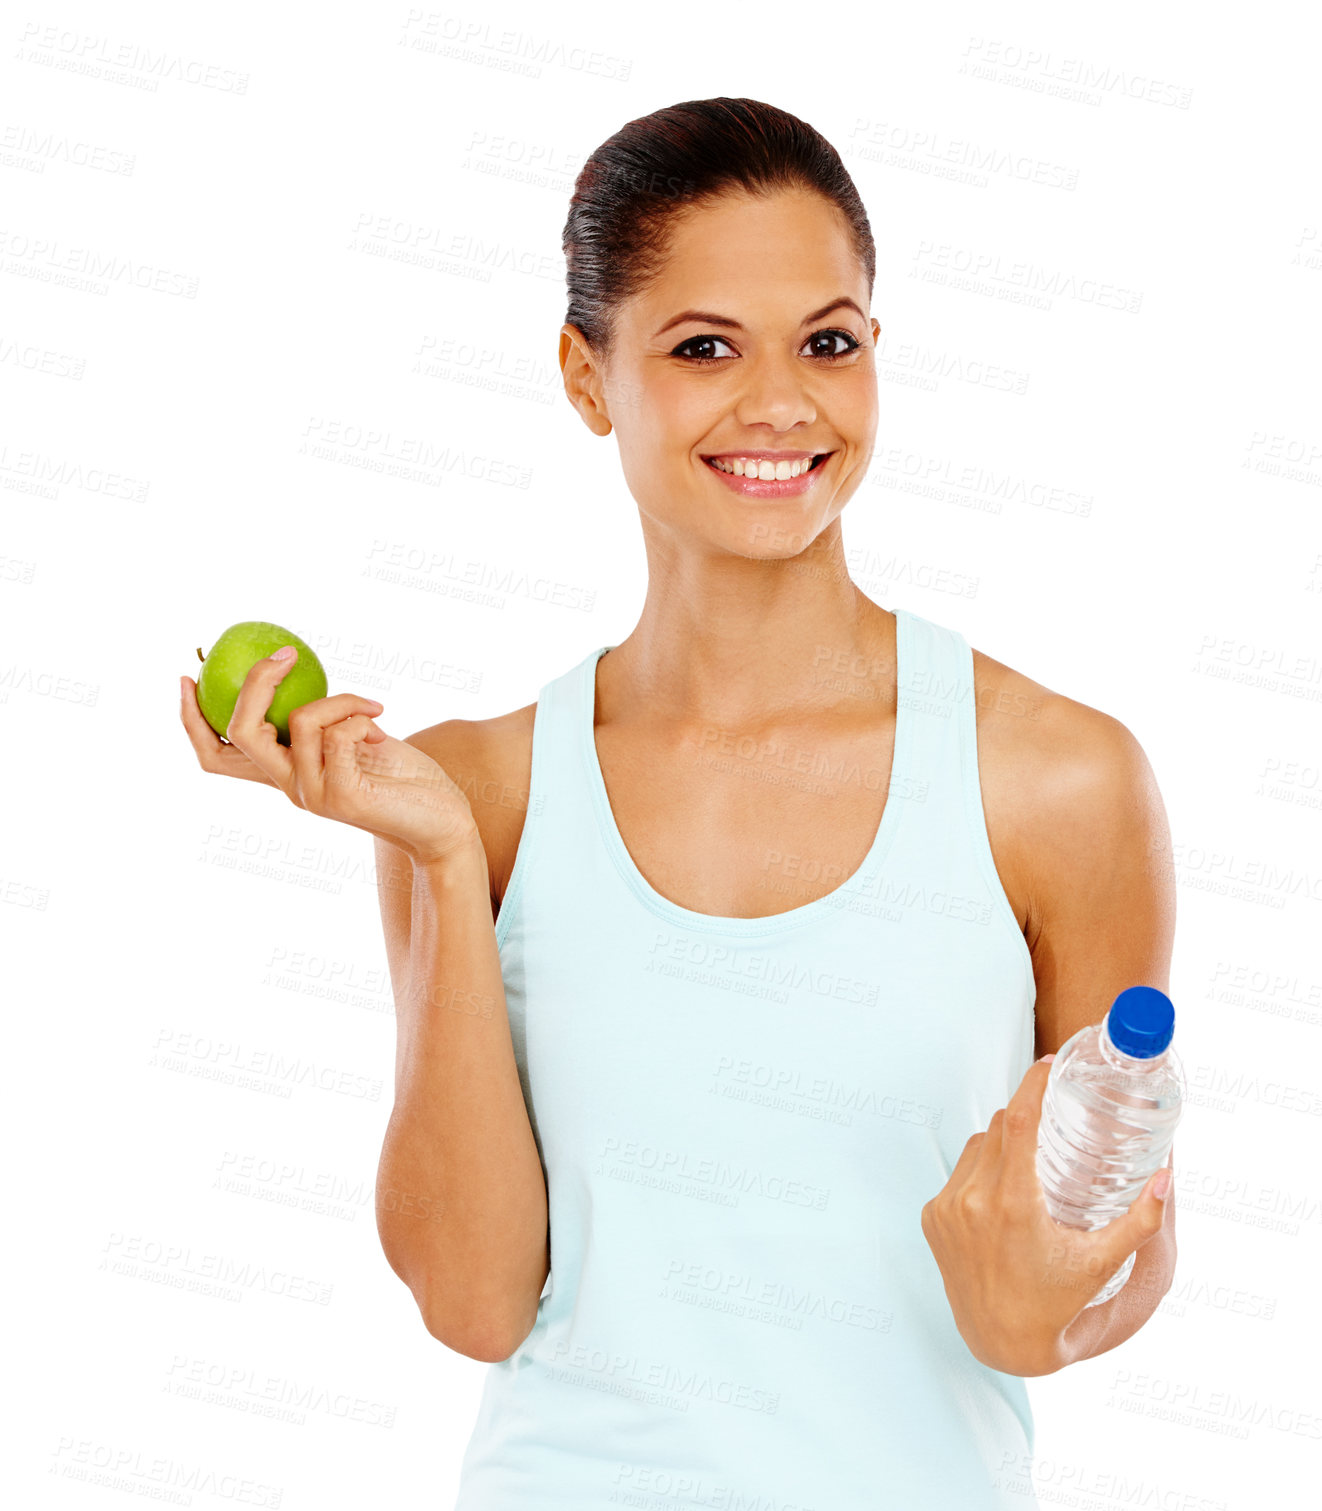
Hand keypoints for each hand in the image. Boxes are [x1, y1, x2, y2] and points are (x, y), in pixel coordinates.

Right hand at [180, 648, 479, 865]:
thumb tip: (298, 674)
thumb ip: (325, 722)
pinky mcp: (344, 798)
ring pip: (300, 722)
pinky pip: (338, 735)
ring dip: (340, 699)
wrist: (443, 822)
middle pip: (242, 733)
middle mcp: (290, 788)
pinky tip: (381, 725)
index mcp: (285, 773)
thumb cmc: (403, 779)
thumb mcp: (355, 739)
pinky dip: (358, 716)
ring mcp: (314, 795)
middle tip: (286, 655)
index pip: (217, 756)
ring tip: (371, 708)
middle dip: (257, 683)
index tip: (188, 677)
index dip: (191, 720)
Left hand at [919, 1055, 1171, 1376]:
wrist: (1002, 1342)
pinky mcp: (931, 1218)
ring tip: (1031, 1162)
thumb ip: (1139, 1221)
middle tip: (1054, 1115)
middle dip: (1026, 1116)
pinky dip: (980, 1172)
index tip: (1049, 1064)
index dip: (1032, 1085)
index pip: (1017, 1122)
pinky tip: (1002, 1190)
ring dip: (1002, 1144)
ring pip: (977, 1148)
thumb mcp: (1100, 1261)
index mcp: (1013, 1206)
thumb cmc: (1056, 1302)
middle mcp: (973, 1202)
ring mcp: (947, 1209)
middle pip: (999, 1129)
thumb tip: (1167, 1177)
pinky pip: (958, 1174)